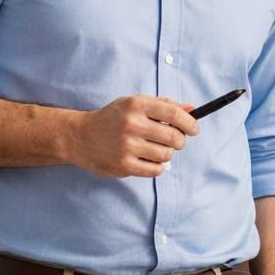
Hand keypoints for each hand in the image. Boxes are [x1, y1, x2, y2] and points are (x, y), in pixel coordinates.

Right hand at [69, 95, 197, 177]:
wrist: (81, 137)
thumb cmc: (114, 118)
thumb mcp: (135, 104)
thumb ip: (164, 105)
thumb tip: (192, 109)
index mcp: (137, 105)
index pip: (174, 114)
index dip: (190, 123)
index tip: (194, 129)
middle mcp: (132, 124)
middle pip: (174, 137)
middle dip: (179, 141)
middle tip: (174, 141)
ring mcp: (127, 146)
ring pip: (167, 155)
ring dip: (166, 154)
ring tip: (154, 148)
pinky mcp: (123, 165)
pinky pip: (156, 170)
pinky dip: (157, 166)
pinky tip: (148, 159)